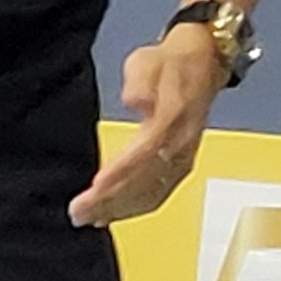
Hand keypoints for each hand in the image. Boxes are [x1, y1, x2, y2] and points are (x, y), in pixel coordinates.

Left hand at [68, 27, 225, 227]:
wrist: (202, 62)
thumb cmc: (168, 63)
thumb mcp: (148, 61)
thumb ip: (141, 82)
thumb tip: (136, 102)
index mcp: (171, 120)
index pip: (142, 155)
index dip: (118, 175)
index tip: (93, 190)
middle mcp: (180, 144)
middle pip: (144, 181)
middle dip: (111, 201)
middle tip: (79, 214)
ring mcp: (183, 157)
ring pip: (152, 192)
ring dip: (121, 210)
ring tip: (91, 219)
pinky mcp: (181, 162)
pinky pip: (160, 192)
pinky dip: (137, 208)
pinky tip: (117, 214)